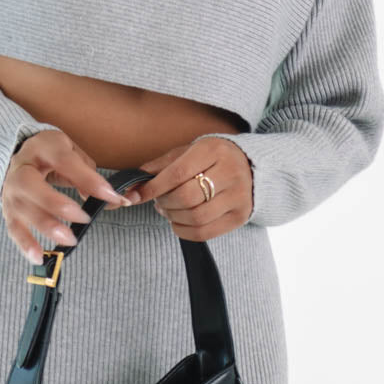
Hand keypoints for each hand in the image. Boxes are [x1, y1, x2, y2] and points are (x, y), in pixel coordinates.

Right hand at [0, 129, 133, 263]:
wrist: (17, 155)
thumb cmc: (51, 155)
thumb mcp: (72, 153)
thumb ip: (87, 173)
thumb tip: (104, 198)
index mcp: (42, 147)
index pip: (65, 162)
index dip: (88, 179)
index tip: (110, 195)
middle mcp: (21, 168)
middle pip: (32, 186)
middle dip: (58, 205)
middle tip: (84, 219)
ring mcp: (11, 190)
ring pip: (22, 210)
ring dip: (46, 227)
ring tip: (69, 241)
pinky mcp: (7, 210)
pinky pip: (14, 228)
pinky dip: (25, 244)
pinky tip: (40, 257)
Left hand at [130, 137, 253, 239]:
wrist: (252, 167)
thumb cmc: (212, 159)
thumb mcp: (187, 153)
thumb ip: (159, 167)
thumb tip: (131, 187)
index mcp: (213, 150)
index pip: (178, 172)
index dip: (153, 188)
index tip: (135, 196)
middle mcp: (230, 172)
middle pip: (186, 197)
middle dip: (165, 203)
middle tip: (159, 201)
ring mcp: (238, 196)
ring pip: (196, 217)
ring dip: (173, 218)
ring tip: (169, 210)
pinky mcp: (240, 216)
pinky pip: (205, 232)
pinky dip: (184, 231)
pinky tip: (179, 221)